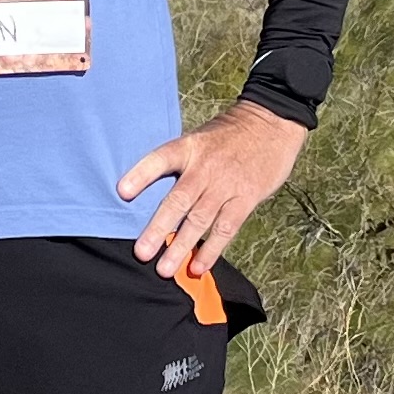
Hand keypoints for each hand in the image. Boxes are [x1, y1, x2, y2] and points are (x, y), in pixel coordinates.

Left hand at [118, 101, 307, 280]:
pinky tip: (198, 267)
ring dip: (181, 246)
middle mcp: (205, 167)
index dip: (141, 175)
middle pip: (178, 201)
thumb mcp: (201, 137)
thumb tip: (154, 195)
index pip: (160, 159)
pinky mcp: (246, 198)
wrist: (271, 124)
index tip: (123, 192)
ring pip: (200, 220)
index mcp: (189, 148)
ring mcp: (226, 185)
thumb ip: (182, 163)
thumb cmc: (229, 135)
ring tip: (165, 270)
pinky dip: (211, 250)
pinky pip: (225, 228)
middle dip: (158, 229)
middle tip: (142, 253)